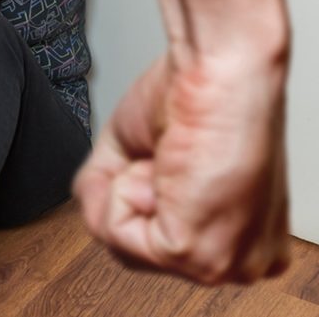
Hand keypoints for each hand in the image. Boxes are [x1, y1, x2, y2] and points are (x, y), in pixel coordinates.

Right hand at [74, 49, 289, 283]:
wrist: (219, 70)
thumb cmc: (197, 93)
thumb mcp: (135, 152)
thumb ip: (107, 195)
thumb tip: (92, 210)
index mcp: (240, 238)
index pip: (153, 244)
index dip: (138, 192)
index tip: (169, 159)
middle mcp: (239, 260)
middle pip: (134, 251)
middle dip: (127, 194)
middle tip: (163, 159)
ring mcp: (220, 263)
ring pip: (122, 245)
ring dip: (124, 190)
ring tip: (166, 161)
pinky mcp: (194, 253)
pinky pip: (117, 233)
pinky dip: (121, 189)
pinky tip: (162, 167)